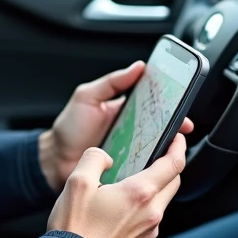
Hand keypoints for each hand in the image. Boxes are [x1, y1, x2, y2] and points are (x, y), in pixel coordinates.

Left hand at [38, 61, 191, 190]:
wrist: (55, 160)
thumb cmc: (69, 128)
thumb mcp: (88, 97)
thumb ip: (112, 82)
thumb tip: (138, 67)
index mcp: (126, 110)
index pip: (153, 101)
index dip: (170, 99)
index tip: (182, 96)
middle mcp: (134, 130)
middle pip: (162, 126)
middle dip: (175, 124)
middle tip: (183, 123)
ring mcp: (133, 151)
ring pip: (158, 148)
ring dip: (168, 146)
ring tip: (173, 143)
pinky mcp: (129, 170)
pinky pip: (146, 168)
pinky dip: (154, 166)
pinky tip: (159, 164)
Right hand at [47, 133, 186, 237]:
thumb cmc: (75, 228)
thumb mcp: (76, 181)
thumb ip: (94, 158)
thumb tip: (105, 158)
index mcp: (139, 193)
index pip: (173, 164)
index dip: (178, 146)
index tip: (177, 138)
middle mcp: (151, 214)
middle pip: (173, 183)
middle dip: (169, 166)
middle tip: (154, 156)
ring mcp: (148, 233)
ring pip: (161, 203)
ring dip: (153, 189)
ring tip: (128, 184)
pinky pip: (149, 220)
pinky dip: (143, 208)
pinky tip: (119, 209)